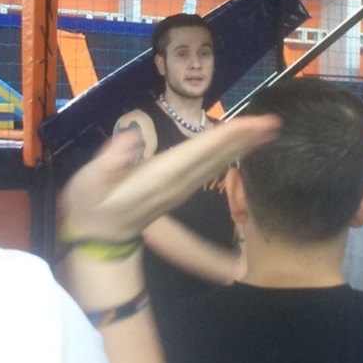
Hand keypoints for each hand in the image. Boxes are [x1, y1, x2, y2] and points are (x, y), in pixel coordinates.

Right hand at [60, 115, 279, 242]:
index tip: (253, 124)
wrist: (97, 240)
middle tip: (273, 122)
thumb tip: (131, 138)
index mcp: (159, 177)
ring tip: (266, 129)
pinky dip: (228, 155)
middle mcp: (177, 183)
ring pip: (217, 163)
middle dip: (245, 139)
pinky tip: (240, 146)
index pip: (199, 152)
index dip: (227, 137)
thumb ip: (110, 161)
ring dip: (242, 146)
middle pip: (217, 157)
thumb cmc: (90, 206)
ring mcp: (180, 189)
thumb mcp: (89, 182)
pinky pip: (209, 168)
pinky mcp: (179, 190)